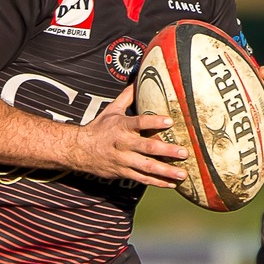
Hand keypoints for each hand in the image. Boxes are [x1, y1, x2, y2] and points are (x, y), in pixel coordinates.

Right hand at [72, 87, 188, 186]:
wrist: (79, 150)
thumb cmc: (99, 128)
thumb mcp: (111, 110)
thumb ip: (128, 96)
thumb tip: (138, 79)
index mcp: (121, 126)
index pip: (139, 122)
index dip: (154, 122)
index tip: (170, 121)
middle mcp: (123, 143)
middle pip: (147, 147)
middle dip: (166, 151)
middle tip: (184, 152)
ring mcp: (123, 160)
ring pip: (147, 167)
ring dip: (166, 171)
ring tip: (183, 174)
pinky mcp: (122, 172)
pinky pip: (142, 179)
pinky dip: (157, 182)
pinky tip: (172, 184)